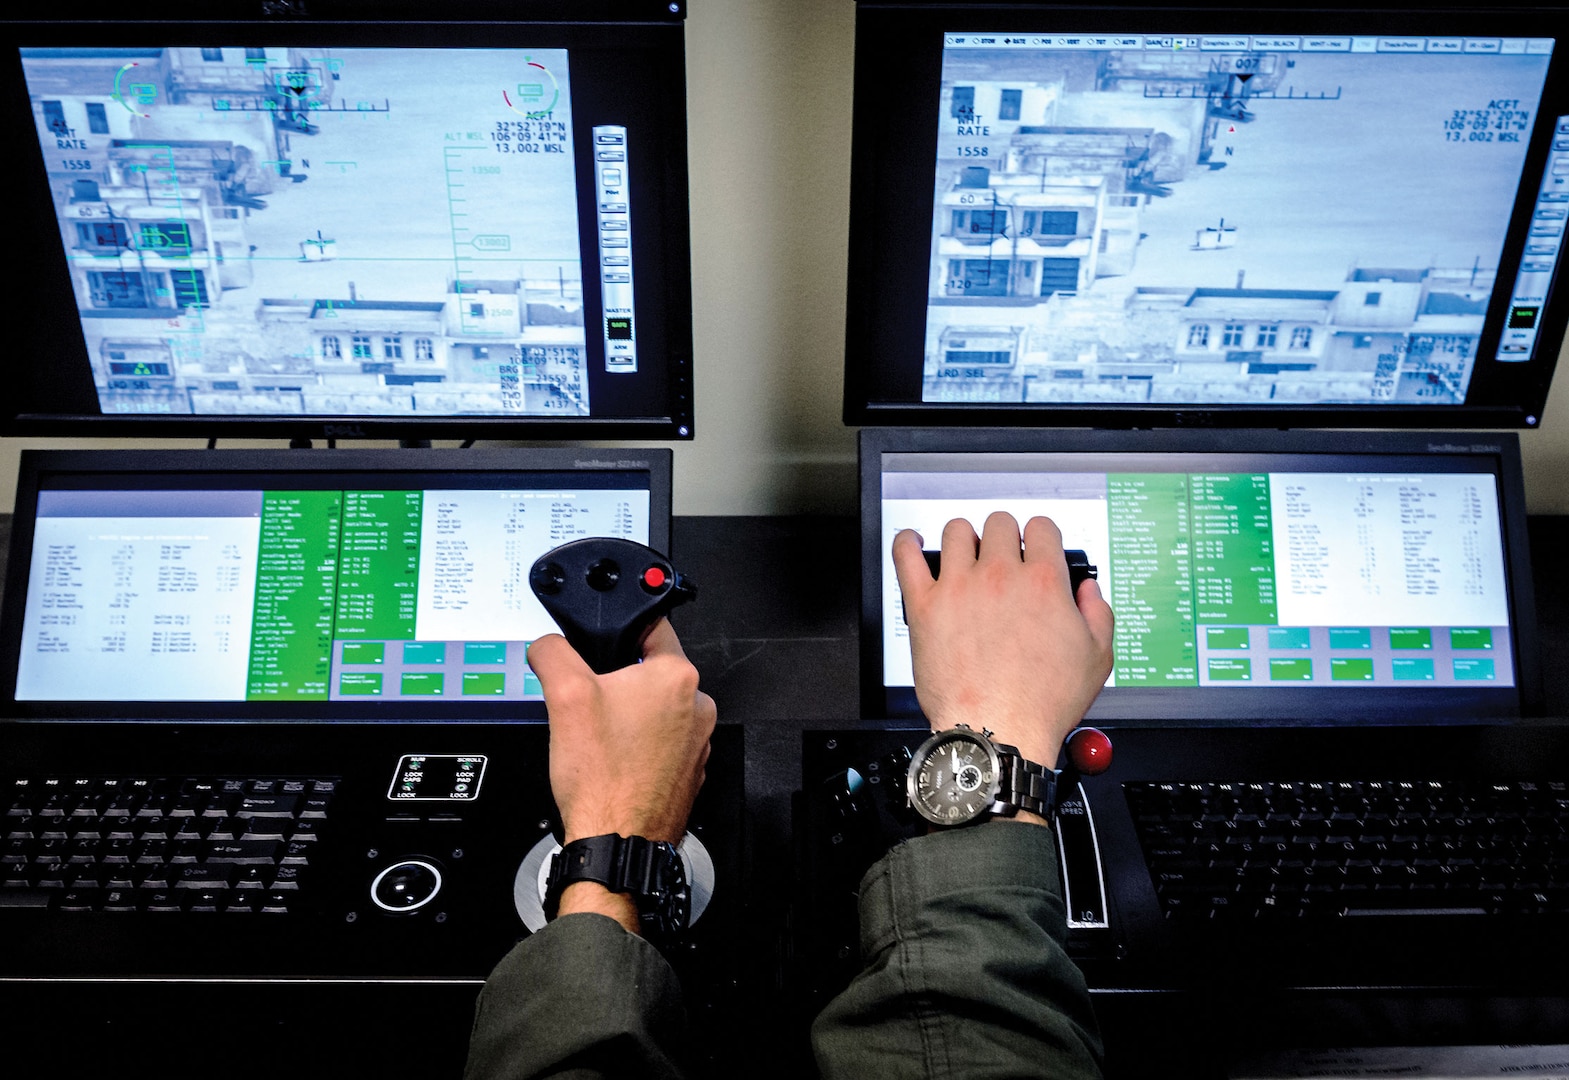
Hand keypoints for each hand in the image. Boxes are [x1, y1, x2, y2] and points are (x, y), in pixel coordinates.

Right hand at [528, 618, 715, 930]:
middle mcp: (698, 706)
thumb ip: (552, 653)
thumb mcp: (563, 697)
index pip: (652, 625)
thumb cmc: (603, 780)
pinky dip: (638, 746)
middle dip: (618, 681)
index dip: (620, 628)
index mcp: (677, 677)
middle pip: (650, 671)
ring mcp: (698, 741)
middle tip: (590, 702)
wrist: (616, 844)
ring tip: (600, 738)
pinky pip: (661, 743)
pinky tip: (614, 760)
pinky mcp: (689, 769)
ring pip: (654, 709)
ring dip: (628, 716)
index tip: (604, 639)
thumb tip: (548, 644)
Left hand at [893, 512, 1114, 774]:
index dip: (1040, 536)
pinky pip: (906, 557)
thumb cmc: (1041, 703)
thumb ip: (1097, 614)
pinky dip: (906, 543)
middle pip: (999, 523)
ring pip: (955, 531)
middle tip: (1001, 556)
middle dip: (1004, 535)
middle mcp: (999, 576)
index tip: (1035, 547)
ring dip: (963, 538)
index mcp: (1043, 582)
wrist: (997, 730)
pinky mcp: (924, 605)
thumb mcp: (1097, 658)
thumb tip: (1089, 591)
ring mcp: (958, 587)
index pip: (1041, 528)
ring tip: (964, 554)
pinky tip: (911, 543)